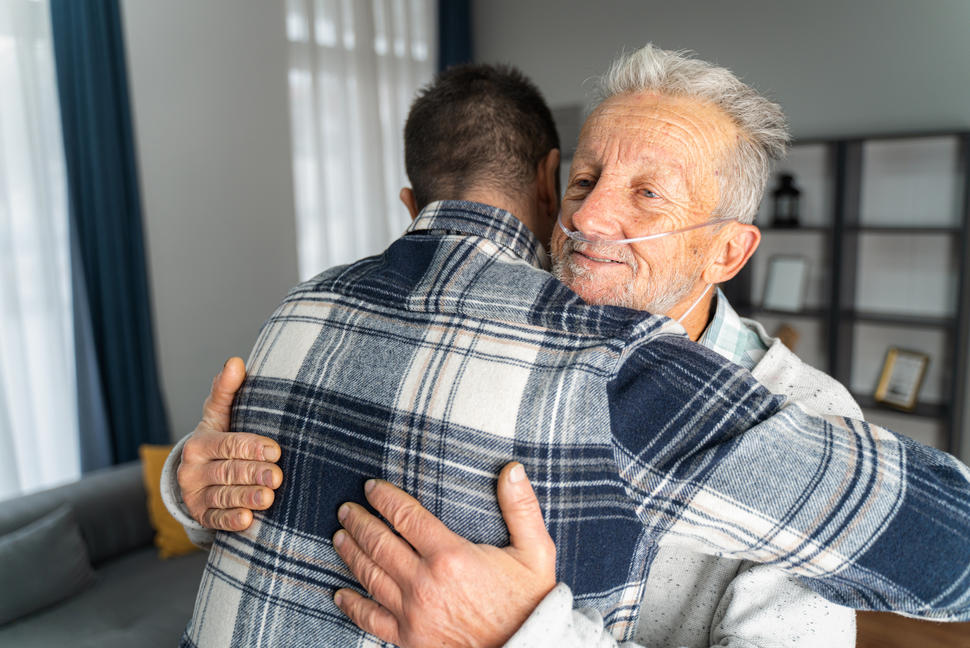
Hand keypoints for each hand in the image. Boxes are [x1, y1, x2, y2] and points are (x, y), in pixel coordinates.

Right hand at [177, 357, 282, 530]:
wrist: (198, 475)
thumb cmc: (218, 439)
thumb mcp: (219, 416)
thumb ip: (226, 391)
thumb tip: (236, 361)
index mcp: (200, 442)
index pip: (229, 444)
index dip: (252, 447)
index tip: (276, 450)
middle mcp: (193, 469)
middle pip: (228, 471)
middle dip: (254, 473)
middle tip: (277, 477)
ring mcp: (195, 495)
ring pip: (223, 496)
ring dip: (246, 497)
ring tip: (268, 498)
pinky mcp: (201, 516)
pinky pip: (216, 520)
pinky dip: (230, 521)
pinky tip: (247, 520)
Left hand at [332, 462, 556, 647]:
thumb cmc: (530, 603)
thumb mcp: (536, 551)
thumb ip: (522, 508)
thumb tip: (513, 469)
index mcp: (451, 555)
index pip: (406, 516)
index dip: (385, 499)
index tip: (372, 487)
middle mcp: (424, 583)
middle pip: (379, 543)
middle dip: (359, 522)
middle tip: (346, 509)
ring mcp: (413, 613)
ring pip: (370, 576)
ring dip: (351, 553)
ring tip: (340, 536)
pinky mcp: (409, 639)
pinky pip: (371, 619)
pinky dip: (352, 604)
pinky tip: (340, 593)